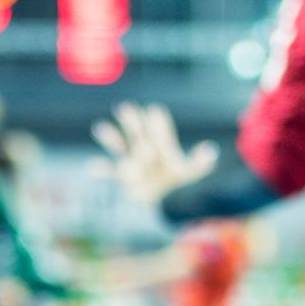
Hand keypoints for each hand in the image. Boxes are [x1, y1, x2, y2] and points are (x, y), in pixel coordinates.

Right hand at [90, 103, 218, 205]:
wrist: (166, 197)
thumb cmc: (180, 179)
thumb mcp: (192, 172)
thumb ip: (200, 161)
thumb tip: (211, 149)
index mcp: (162, 145)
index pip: (160, 132)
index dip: (158, 123)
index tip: (155, 110)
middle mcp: (145, 148)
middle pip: (137, 133)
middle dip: (131, 122)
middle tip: (124, 108)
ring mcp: (132, 161)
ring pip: (120, 147)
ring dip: (110, 138)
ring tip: (100, 127)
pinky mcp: (124, 176)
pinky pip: (111, 171)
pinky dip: (101, 170)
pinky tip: (92, 166)